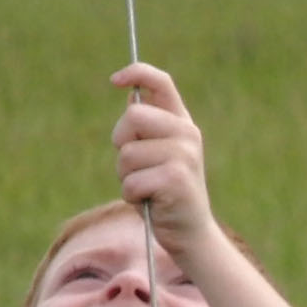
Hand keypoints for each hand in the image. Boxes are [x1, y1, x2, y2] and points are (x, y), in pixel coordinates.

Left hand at [110, 62, 215, 259]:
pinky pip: (131, 182)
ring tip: (146, 188)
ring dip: (126, 176)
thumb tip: (130, 97)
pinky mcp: (175, 179)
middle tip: (134, 166)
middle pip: (132, 117)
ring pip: (127, 154)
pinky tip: (150, 202)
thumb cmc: (164, 192)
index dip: (137, 73)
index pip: (161, 83)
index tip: (115, 80)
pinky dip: (132, 196)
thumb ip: (147, 129)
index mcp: (182, 122)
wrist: (191, 233)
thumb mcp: (159, 154)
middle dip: (121, 143)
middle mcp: (187, 133)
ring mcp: (184, 155)